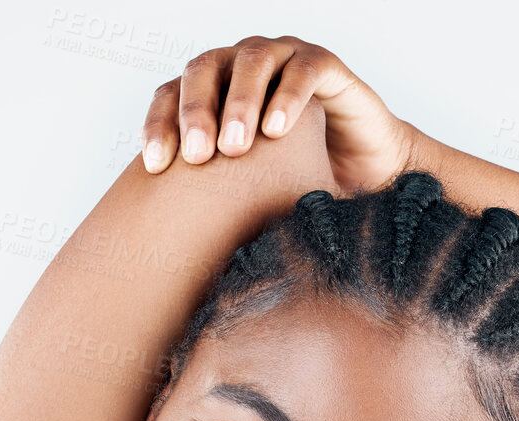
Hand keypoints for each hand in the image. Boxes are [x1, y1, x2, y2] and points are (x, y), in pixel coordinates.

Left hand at [140, 36, 417, 193]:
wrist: (364, 172)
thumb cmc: (298, 186)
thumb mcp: (247, 200)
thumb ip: (212, 208)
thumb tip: (169, 262)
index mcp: (214, 93)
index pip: (172, 95)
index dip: (159, 125)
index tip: (154, 166)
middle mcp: (242, 70)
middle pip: (204, 69)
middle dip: (196, 111)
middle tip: (197, 155)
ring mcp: (282, 60)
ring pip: (251, 62)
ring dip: (239, 102)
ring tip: (235, 146)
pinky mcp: (324, 65)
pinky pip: (302, 71)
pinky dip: (288, 97)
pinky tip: (277, 129)